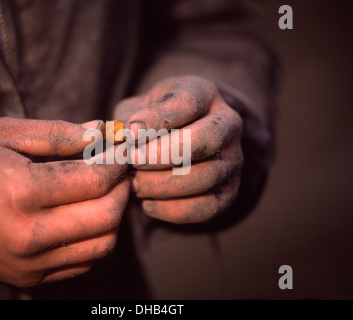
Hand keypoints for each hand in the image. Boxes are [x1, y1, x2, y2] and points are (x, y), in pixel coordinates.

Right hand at [0, 117, 128, 286]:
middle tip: (120, 172)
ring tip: (106, 194)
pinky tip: (86, 217)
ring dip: (114, 216)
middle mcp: (29, 233)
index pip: (94, 180)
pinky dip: (96, 239)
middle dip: (123, 189)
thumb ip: (57, 133)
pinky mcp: (29, 277)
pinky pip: (83, 263)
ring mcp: (30, 262)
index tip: (123, 151)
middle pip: (106, 215)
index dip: (118, 163)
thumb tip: (101, 132)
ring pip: (102, 244)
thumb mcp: (3, 134)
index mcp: (22, 191)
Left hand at [114, 76, 242, 223]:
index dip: (156, 119)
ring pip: (204, 177)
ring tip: (134, 184)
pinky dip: (172, 210)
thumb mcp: (138, 109)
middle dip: (161, 155)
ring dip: (162, 185)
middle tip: (131, 162)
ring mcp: (233, 160)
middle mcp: (227, 125)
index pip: (186, 103)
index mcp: (205, 94)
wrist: (179, 141)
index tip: (129, 132)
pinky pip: (206, 208)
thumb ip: (127, 121)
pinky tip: (147, 204)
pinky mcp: (229, 192)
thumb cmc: (151, 122)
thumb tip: (119, 139)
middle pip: (203, 141)